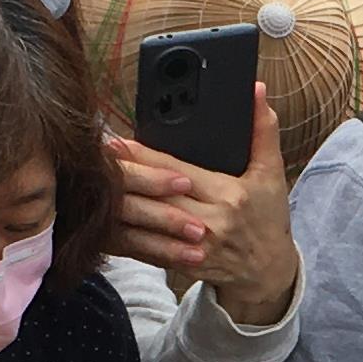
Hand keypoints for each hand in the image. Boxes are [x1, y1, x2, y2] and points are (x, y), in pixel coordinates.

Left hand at [111, 86, 299, 328]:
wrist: (269, 271)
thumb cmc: (268, 217)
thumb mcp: (271, 172)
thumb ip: (263, 129)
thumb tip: (256, 90)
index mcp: (228, 195)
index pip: (178, 172)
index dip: (145, 157)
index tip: (118, 142)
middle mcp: (210, 222)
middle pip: (156, 197)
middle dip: (124, 178)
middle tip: (93, 159)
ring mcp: (194, 248)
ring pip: (148, 224)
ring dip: (118, 206)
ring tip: (90, 187)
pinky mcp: (182, 265)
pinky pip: (148, 249)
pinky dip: (124, 235)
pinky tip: (102, 220)